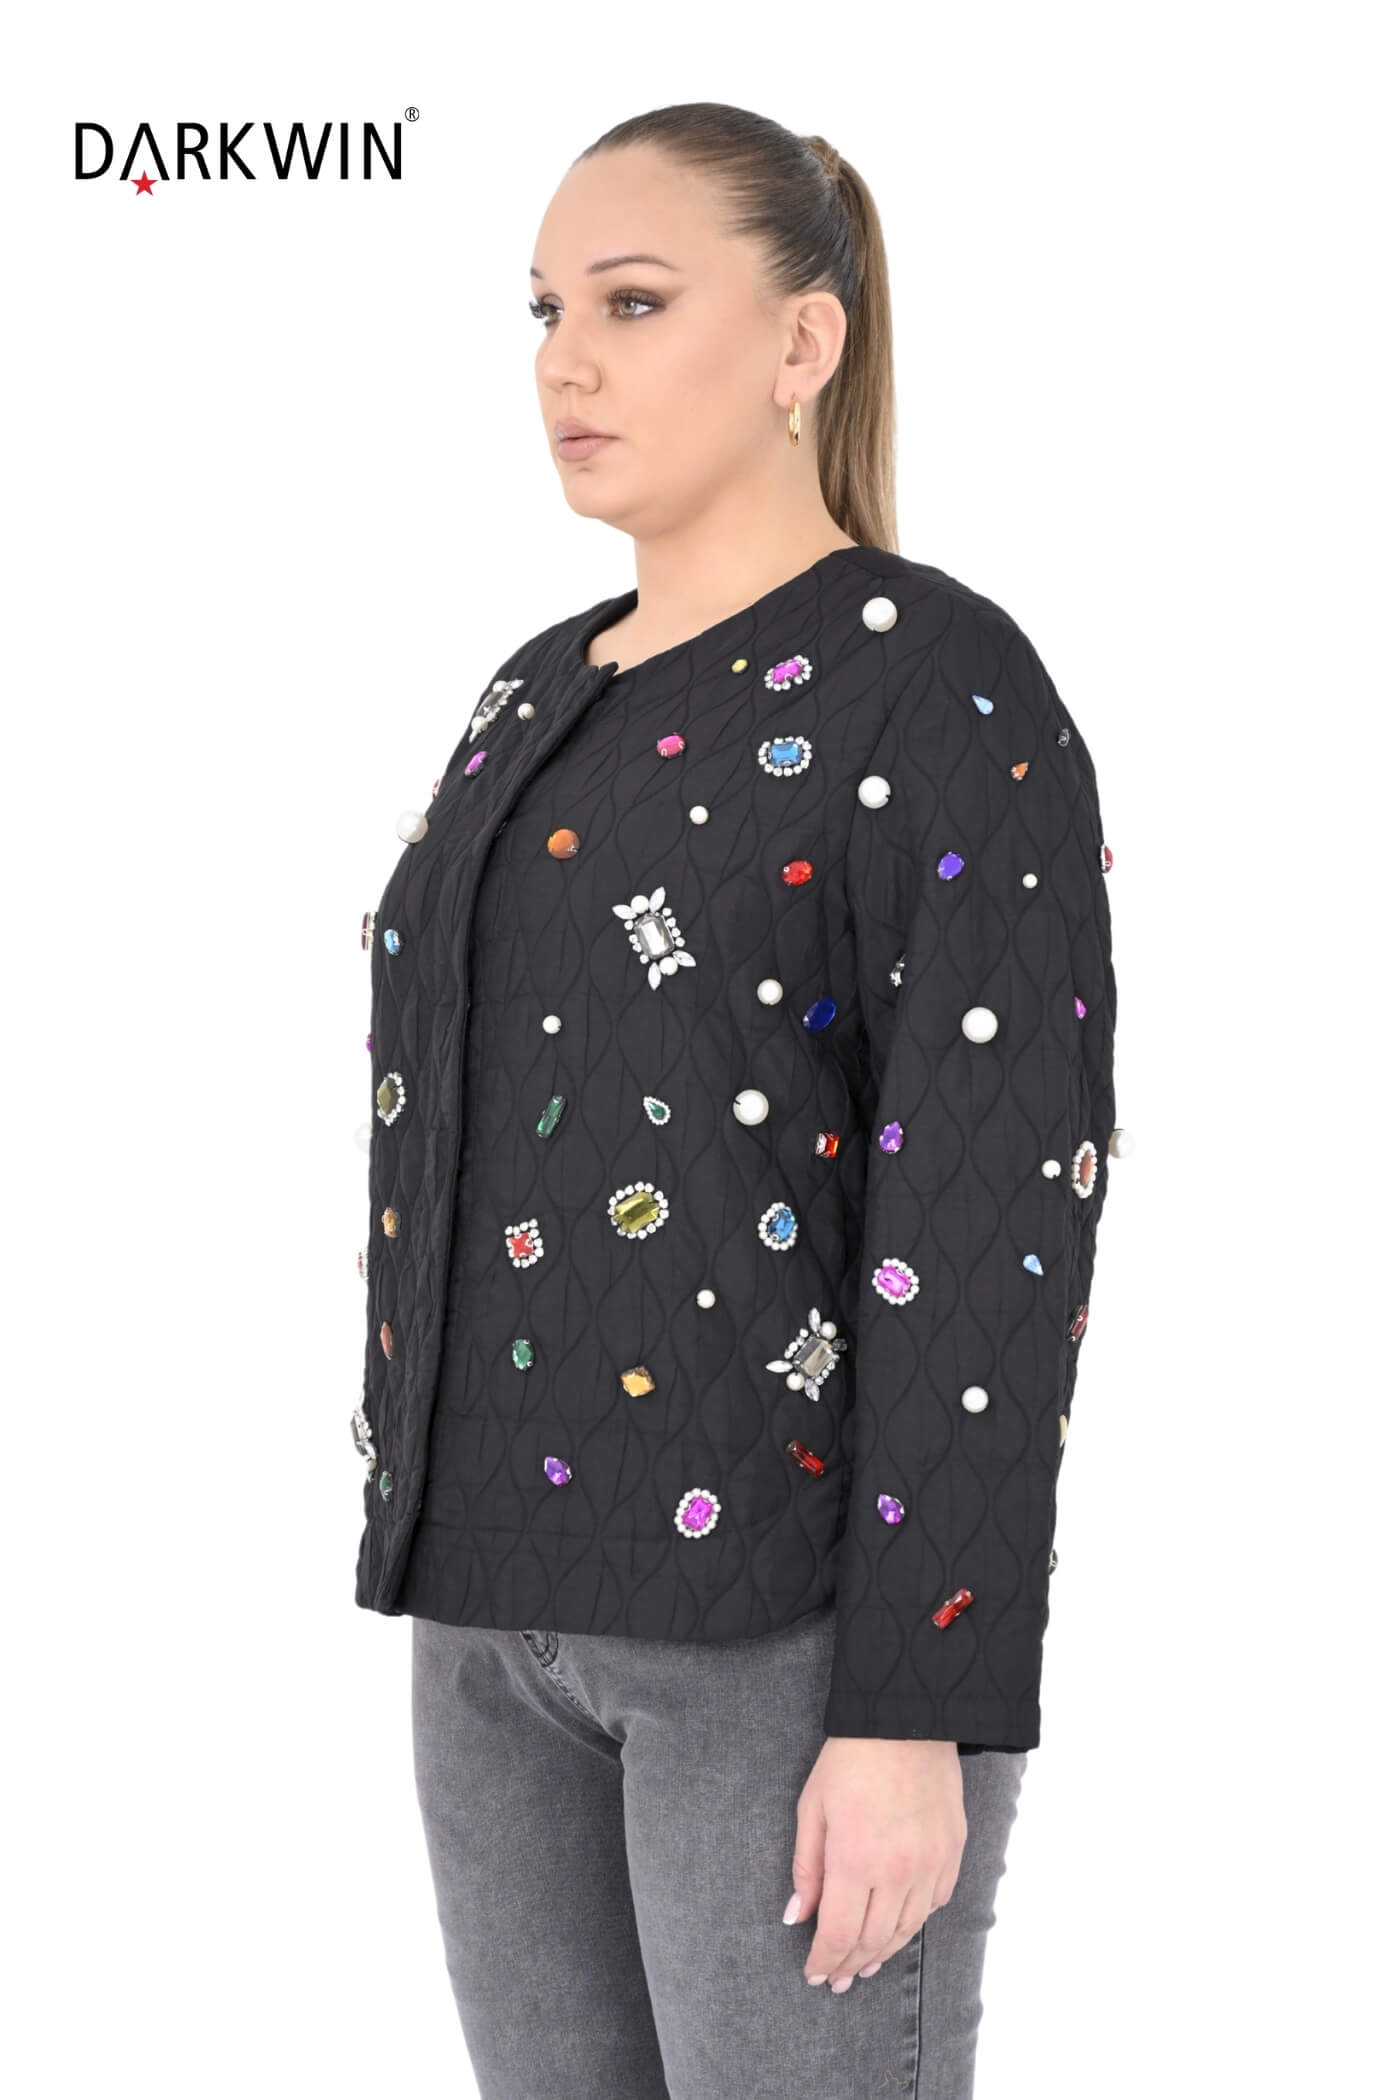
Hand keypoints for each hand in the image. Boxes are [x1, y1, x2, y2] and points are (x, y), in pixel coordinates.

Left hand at [786, 1736, 966, 1991]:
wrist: (906, 1719)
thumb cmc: (851, 1758)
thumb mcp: (813, 1807)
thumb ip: (805, 1867)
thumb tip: (796, 1916)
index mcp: (855, 1859)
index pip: (838, 1933)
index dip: (824, 1960)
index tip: (814, 1974)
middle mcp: (898, 1870)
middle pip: (873, 1939)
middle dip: (850, 1965)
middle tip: (836, 1980)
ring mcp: (930, 1864)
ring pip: (907, 1929)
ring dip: (883, 1952)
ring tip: (864, 1965)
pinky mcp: (952, 1852)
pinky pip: (935, 1904)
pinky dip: (914, 1923)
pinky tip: (900, 1928)